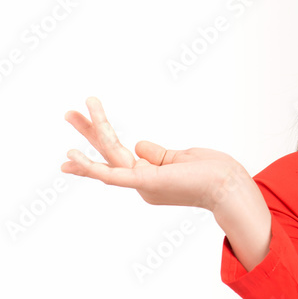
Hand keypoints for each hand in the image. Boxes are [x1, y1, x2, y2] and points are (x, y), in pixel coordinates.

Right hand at [62, 96, 245, 211]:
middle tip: (68, 112)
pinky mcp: (144, 182)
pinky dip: (90, 167)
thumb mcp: (181, 158)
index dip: (100, 146)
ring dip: (92, 130)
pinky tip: (71, 156)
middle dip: (89, 132)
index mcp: (148, 178)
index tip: (72, 151)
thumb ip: (158, 154)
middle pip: (109, 152)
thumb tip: (138, 145)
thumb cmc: (212, 174)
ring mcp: (141, 184)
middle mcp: (140, 183)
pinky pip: (112, 175)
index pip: (119, 156)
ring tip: (70, 112)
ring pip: (110, 153)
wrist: (229, 187)